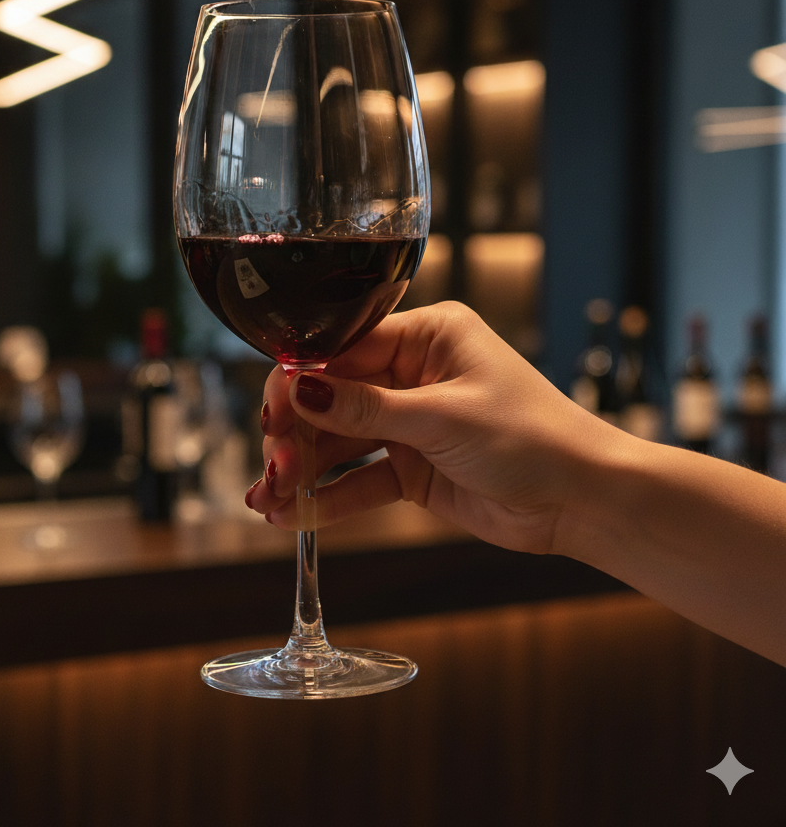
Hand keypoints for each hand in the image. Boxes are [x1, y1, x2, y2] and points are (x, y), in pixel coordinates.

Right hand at [249, 302, 622, 554]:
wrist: (583, 501)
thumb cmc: (533, 438)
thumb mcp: (444, 418)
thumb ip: (367, 408)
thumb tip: (300, 389)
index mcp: (427, 337)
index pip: (343, 350)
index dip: (301, 381)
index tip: (272, 414)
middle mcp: (413, 373)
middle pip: (333, 398)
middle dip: (298, 434)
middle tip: (274, 469)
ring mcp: (411, 422)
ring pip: (340, 442)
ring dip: (304, 471)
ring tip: (269, 501)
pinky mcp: (413, 468)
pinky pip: (361, 479)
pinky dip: (331, 499)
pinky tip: (297, 516)